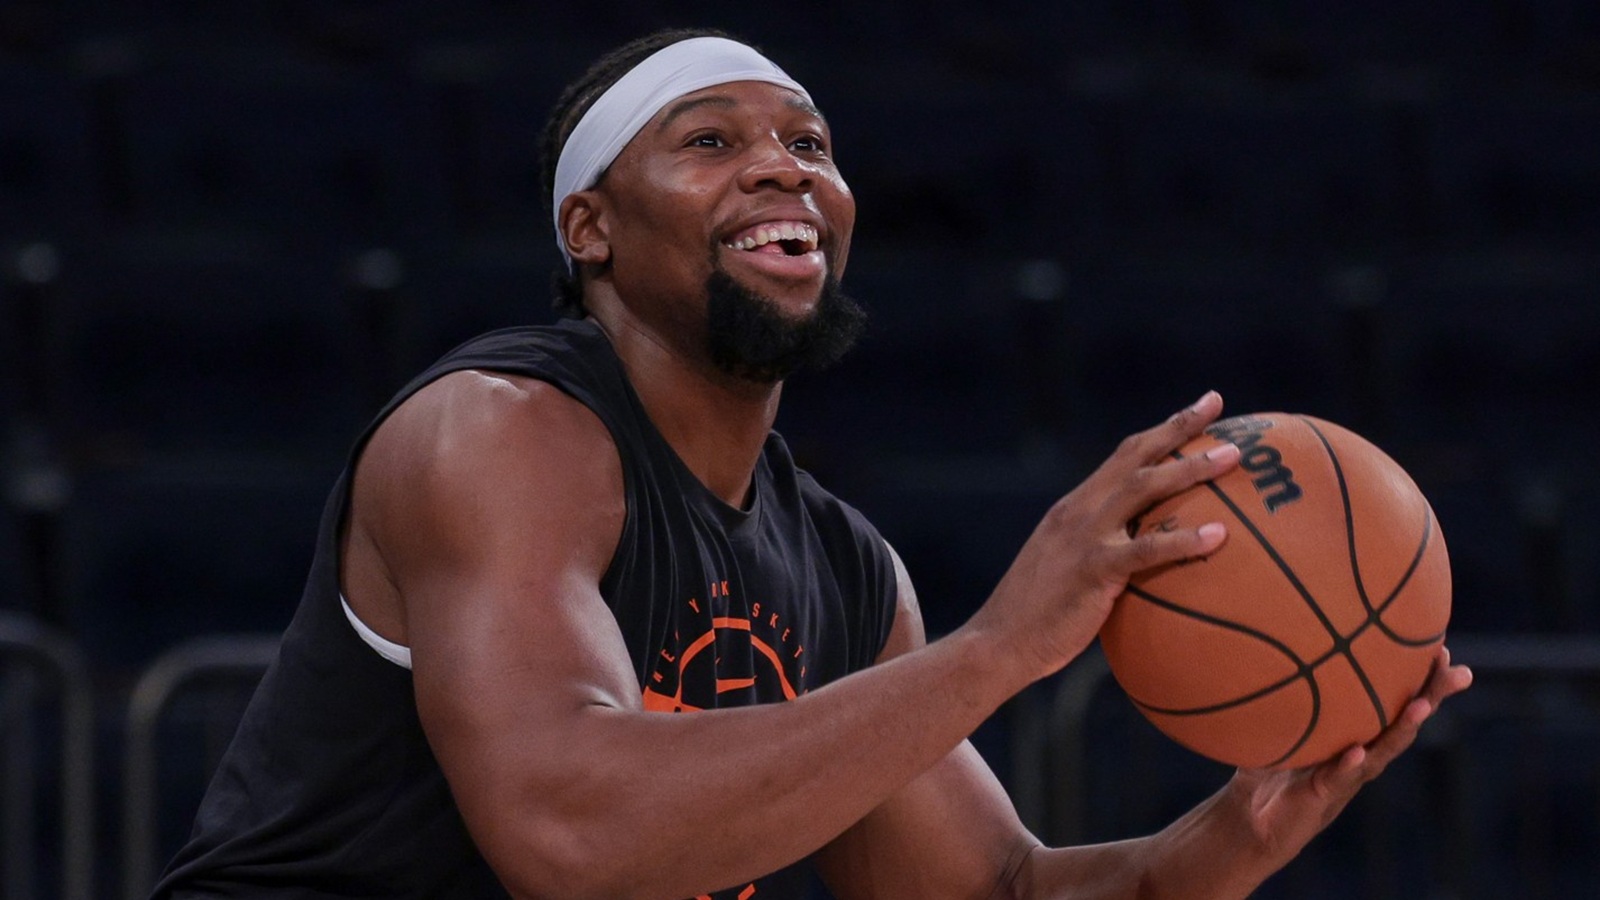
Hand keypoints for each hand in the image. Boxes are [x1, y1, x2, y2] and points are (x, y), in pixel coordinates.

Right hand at [971, 391, 1241, 682]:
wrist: (999, 643)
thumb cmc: (1039, 621)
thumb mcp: (1071, 573)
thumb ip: (1106, 556)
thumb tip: (1155, 565)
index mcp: (1075, 508)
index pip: (1123, 456)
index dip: (1163, 430)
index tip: (1200, 408)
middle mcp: (1079, 510)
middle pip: (1135, 456)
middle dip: (1179, 426)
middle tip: (1216, 404)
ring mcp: (1084, 536)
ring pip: (1143, 488)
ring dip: (1191, 468)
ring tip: (1233, 457)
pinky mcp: (1091, 569)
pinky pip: (1145, 550)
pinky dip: (1183, 540)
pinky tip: (1220, 537)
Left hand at [1224, 644, 1473, 863]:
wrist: (1254, 819)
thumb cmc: (1271, 764)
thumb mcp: (1281, 721)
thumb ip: (1286, 689)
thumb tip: (1276, 640)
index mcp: (1358, 733)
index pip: (1395, 701)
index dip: (1420, 678)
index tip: (1442, 647)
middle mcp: (1362, 752)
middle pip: (1405, 722)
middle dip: (1433, 698)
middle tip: (1459, 673)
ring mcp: (1347, 775)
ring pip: (1383, 750)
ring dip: (1403, 728)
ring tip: (1421, 705)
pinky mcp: (1323, 794)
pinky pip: (1338, 776)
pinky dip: (1348, 764)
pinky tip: (1357, 751)